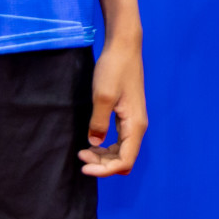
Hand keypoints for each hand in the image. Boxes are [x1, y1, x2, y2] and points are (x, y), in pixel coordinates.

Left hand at [79, 35, 147, 176]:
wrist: (124, 48)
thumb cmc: (114, 69)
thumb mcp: (102, 96)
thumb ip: (98, 122)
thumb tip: (94, 143)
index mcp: (135, 125)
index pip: (125, 160)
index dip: (105, 170)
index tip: (83, 166)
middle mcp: (137, 126)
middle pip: (124, 159)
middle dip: (103, 164)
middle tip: (80, 156)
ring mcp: (133, 121)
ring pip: (122, 151)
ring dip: (104, 157)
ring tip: (83, 151)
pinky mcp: (127, 116)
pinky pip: (120, 141)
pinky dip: (106, 147)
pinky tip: (92, 141)